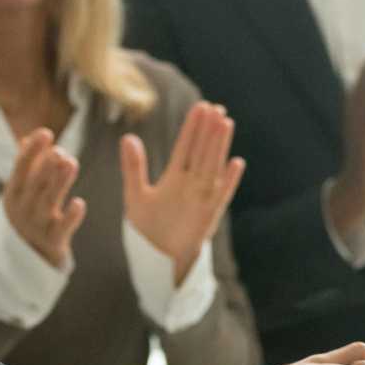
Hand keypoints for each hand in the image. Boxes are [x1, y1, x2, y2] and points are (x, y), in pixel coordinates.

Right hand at [2, 128, 84, 267]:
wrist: (29, 257)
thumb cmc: (30, 214)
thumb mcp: (24, 191)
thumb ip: (29, 165)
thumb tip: (30, 136)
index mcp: (14, 193)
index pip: (20, 169)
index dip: (32, 151)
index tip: (45, 132)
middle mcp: (22, 209)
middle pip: (34, 185)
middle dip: (46, 167)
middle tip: (61, 150)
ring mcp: (36, 227)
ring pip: (47, 204)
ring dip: (59, 183)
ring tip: (72, 163)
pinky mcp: (52, 242)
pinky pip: (61, 229)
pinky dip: (70, 217)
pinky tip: (80, 203)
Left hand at [122, 102, 245, 284]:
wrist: (158, 258)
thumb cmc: (147, 228)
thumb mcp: (135, 195)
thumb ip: (133, 167)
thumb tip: (128, 137)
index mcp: (174, 176)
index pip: (185, 146)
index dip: (192, 128)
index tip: (200, 107)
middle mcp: (191, 183)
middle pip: (202, 151)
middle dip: (208, 130)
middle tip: (215, 107)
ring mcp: (202, 197)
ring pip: (212, 165)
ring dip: (219, 145)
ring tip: (225, 123)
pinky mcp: (209, 214)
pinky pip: (222, 194)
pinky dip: (229, 180)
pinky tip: (236, 163)